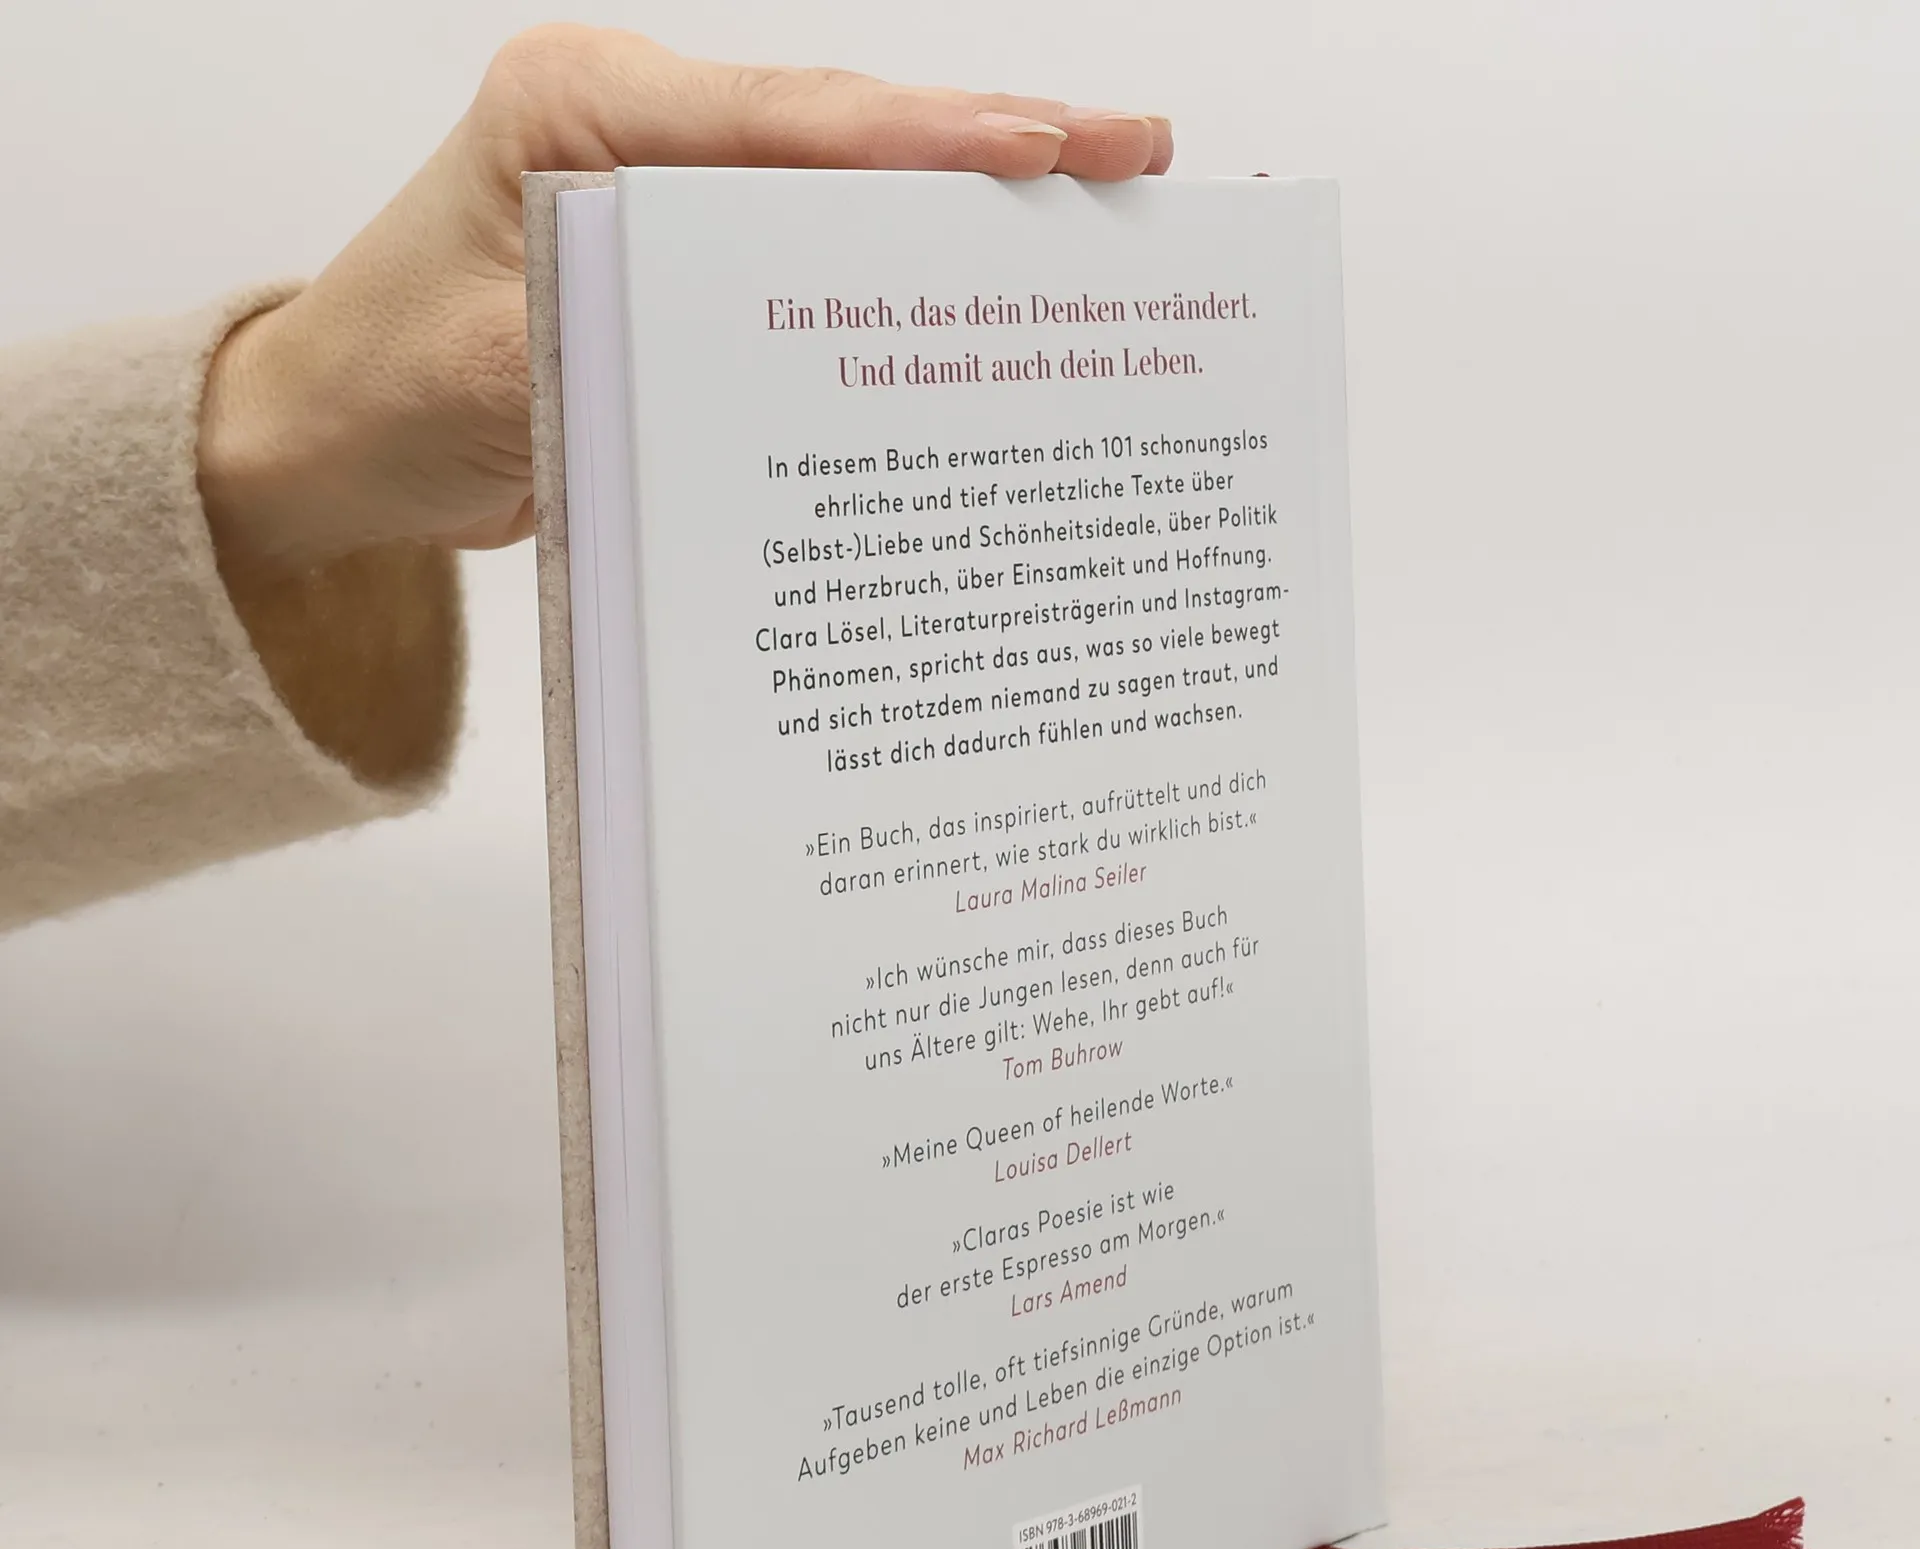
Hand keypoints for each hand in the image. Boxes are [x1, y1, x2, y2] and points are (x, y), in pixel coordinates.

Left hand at [198, 27, 1172, 573]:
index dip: (923, 138)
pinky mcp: (691, 269)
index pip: (783, 118)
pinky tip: (990, 288)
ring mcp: (670, 197)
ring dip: (967, 207)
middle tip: (1133, 154)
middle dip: (991, 147)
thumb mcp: (506, 366)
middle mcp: (637, 133)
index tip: (1046, 147)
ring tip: (1103, 207)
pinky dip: (903, 277)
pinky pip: (816, 261)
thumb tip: (808, 346)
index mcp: (579, 110)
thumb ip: (642, 332)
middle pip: (843, 133)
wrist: (334, 444)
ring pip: (846, 189)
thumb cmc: (388, 392)